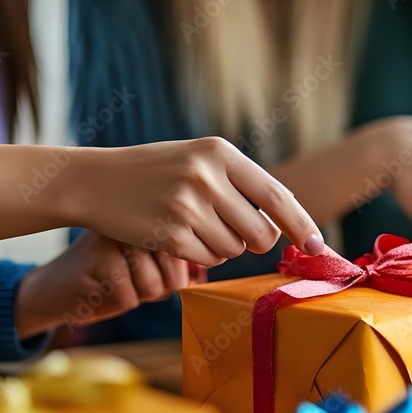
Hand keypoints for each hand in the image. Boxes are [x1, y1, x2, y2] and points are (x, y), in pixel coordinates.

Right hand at [13, 231, 187, 338]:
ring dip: (138, 295)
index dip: (174, 276)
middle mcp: (137, 218)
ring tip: (116, 280)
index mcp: (154, 213)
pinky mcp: (96, 258)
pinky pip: (130, 297)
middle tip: (131, 277)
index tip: (151, 268)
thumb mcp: (149, 264)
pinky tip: (101, 287)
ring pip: (154, 285)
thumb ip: (179, 264)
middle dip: (158, 288)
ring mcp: (115, 234)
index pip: (190, 254)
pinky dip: (119, 302)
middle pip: (175, 272)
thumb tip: (203, 277)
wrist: (55, 286)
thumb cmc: (109, 274)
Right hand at [75, 137, 323, 264]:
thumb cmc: (153, 171)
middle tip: (233, 233)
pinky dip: (198, 256)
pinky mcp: (170, 234)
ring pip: (234, 249)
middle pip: (260, 233)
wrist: (93, 180)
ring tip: (192, 225)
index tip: (318, 244)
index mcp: (220, 152)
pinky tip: (175, 235)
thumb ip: (238, 183)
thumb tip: (281, 222)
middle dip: (254, 242)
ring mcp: (188, 206)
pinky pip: (207, 260)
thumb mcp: (197, 159)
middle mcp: (207, 176)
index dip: (301, 223)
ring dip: (221, 248)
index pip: (276, 195)